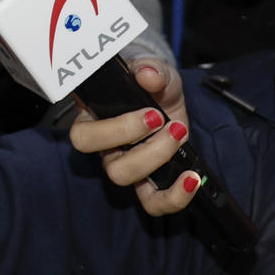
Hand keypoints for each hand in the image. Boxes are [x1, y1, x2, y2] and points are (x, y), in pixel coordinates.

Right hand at [69, 58, 198, 216]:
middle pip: (108, 164)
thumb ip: (152, 70)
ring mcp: (126, 167)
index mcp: (92, 120)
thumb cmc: (150, 84)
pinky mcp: (149, 183)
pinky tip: (191, 178)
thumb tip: (148, 75)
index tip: (149, 111)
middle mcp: (105, 149)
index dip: (114, 130)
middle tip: (162, 120)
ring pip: (128, 180)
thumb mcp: (154, 70)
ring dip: (157, 159)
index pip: (83, 136)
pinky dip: (175, 196)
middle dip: (140, 144)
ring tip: (178, 135)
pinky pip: (154, 203)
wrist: (168, 98)